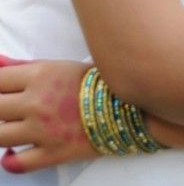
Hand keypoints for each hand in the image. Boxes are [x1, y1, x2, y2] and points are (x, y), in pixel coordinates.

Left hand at [0, 55, 95, 174]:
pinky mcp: (52, 153)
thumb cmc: (91, 82)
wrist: (124, 105)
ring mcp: (42, 130)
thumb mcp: (58, 66)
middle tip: (8, 109)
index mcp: (39, 76)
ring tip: (11, 128)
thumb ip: (22, 65)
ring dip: (1, 132)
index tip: (3, 91)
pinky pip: (18, 164)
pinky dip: (10, 161)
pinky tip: (12, 153)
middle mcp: (36, 103)